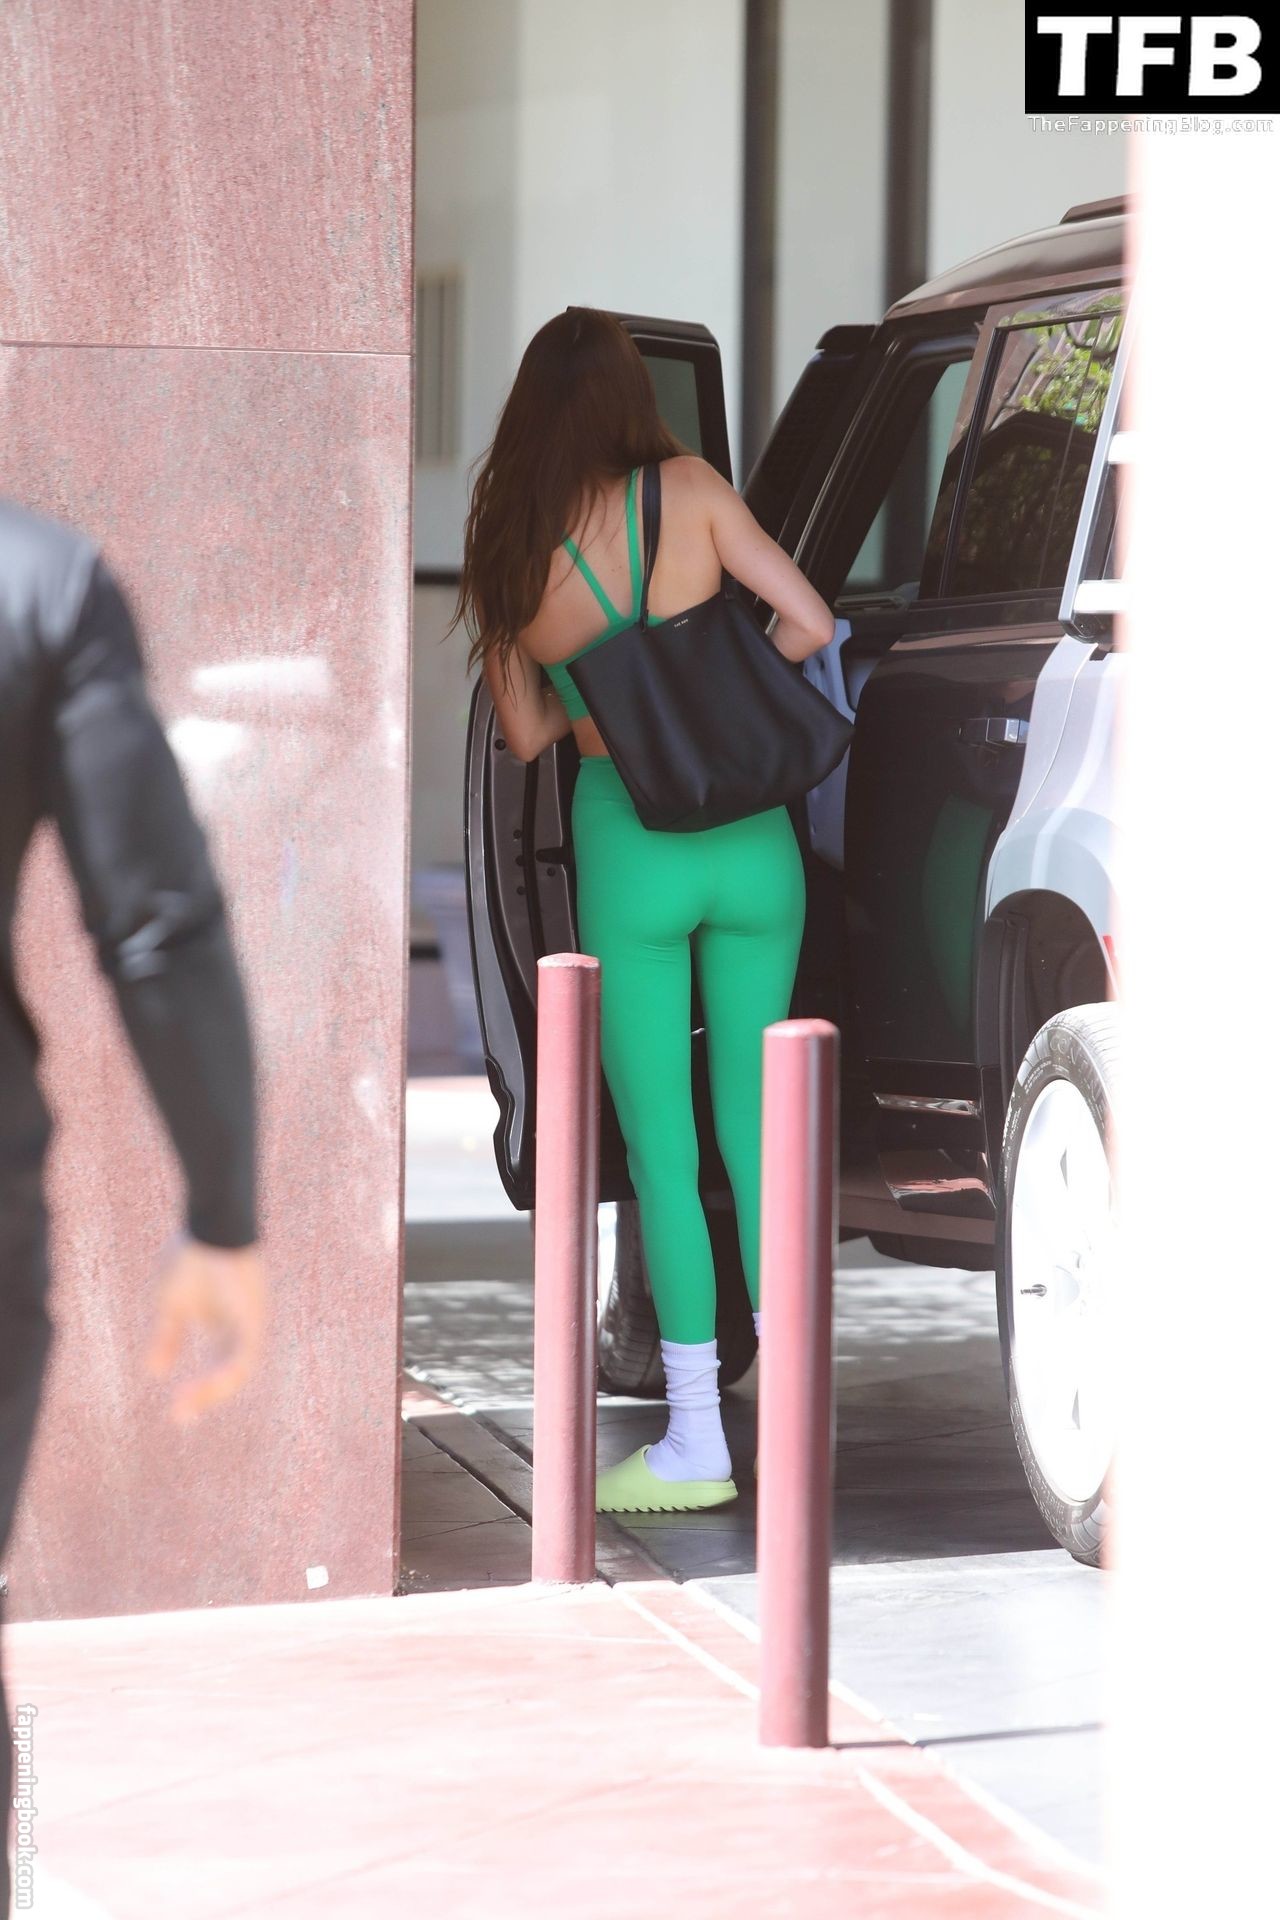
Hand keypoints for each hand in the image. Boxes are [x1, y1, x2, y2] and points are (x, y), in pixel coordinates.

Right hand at [145, 1236, 267, 1423]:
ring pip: (238, 1369)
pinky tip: (204, 1388)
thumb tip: (153, 1373)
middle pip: (229, 1371)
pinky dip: (225, 1375)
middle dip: (206, 1396)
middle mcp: (240, 1325)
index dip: (200, 1389)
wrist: (207, 1227)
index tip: (178, 1411)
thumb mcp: (171, 1306)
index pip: (217, 1364)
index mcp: (223, 1322)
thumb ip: (167, 1338)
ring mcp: (250, 1322)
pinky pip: (245, 1357)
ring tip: (186, 1407)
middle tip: (181, 1418)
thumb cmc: (189, 1257)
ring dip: (213, 1391)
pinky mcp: (255, 1318)